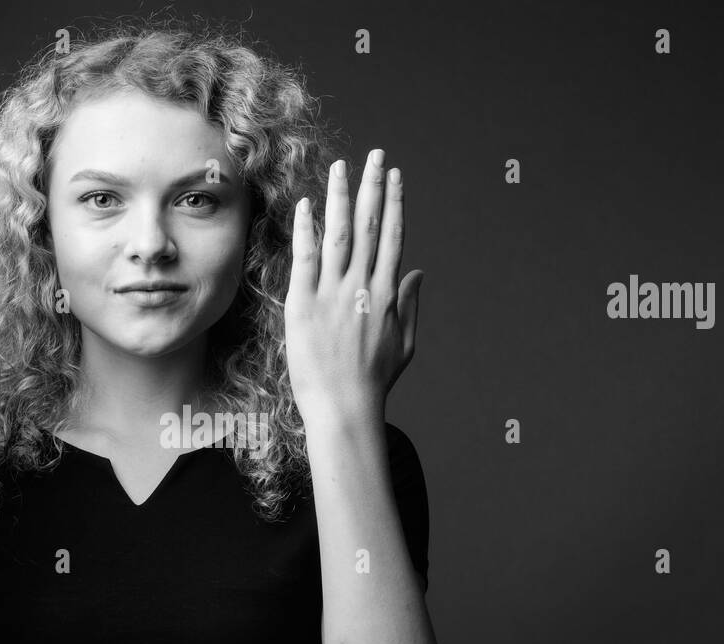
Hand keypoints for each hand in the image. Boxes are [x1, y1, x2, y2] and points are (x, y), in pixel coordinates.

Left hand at [284, 148, 423, 427]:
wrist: (344, 407)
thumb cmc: (373, 381)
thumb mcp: (403, 342)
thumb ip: (410, 304)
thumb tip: (418, 273)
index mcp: (387, 293)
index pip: (393, 236)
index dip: (394, 202)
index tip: (394, 176)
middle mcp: (362, 285)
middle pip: (370, 225)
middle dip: (372, 186)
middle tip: (374, 155)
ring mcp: (332, 292)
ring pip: (339, 233)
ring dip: (341, 196)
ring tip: (341, 167)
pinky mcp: (304, 303)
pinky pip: (306, 257)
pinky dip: (307, 228)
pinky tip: (307, 204)